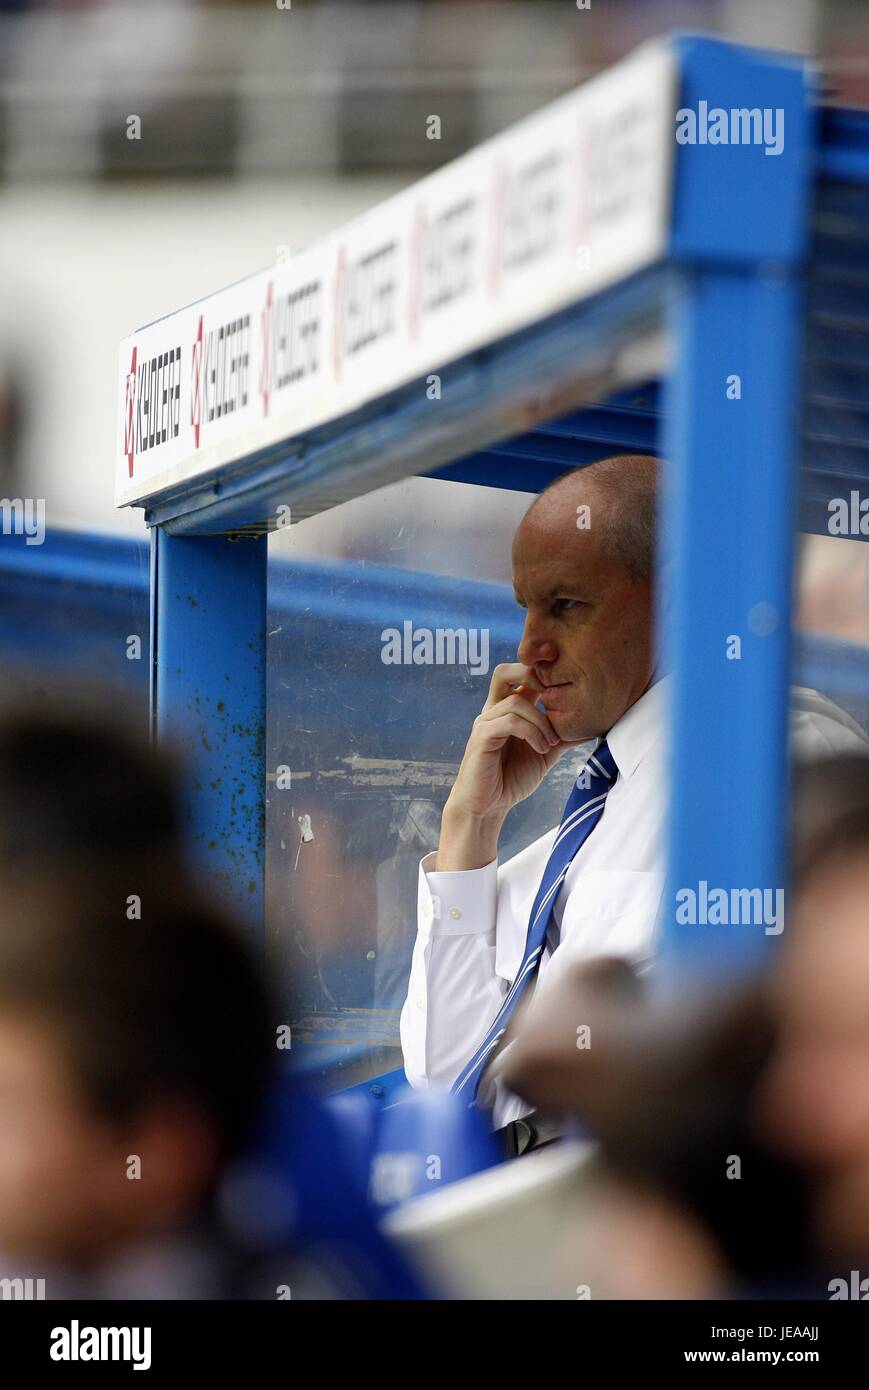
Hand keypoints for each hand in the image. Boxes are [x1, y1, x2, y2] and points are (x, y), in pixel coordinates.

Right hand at [436, 664, 577, 869]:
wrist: (488, 807)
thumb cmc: (511, 779)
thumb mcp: (545, 754)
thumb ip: (563, 737)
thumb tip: (593, 727)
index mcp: (507, 709)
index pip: (520, 675)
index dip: (542, 674)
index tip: (566, 692)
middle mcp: (493, 710)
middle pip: (505, 671)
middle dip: (532, 676)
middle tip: (554, 699)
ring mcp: (485, 722)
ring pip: (515, 702)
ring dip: (541, 722)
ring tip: (550, 744)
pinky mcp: (482, 737)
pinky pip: (509, 722)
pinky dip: (531, 733)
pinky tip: (541, 749)